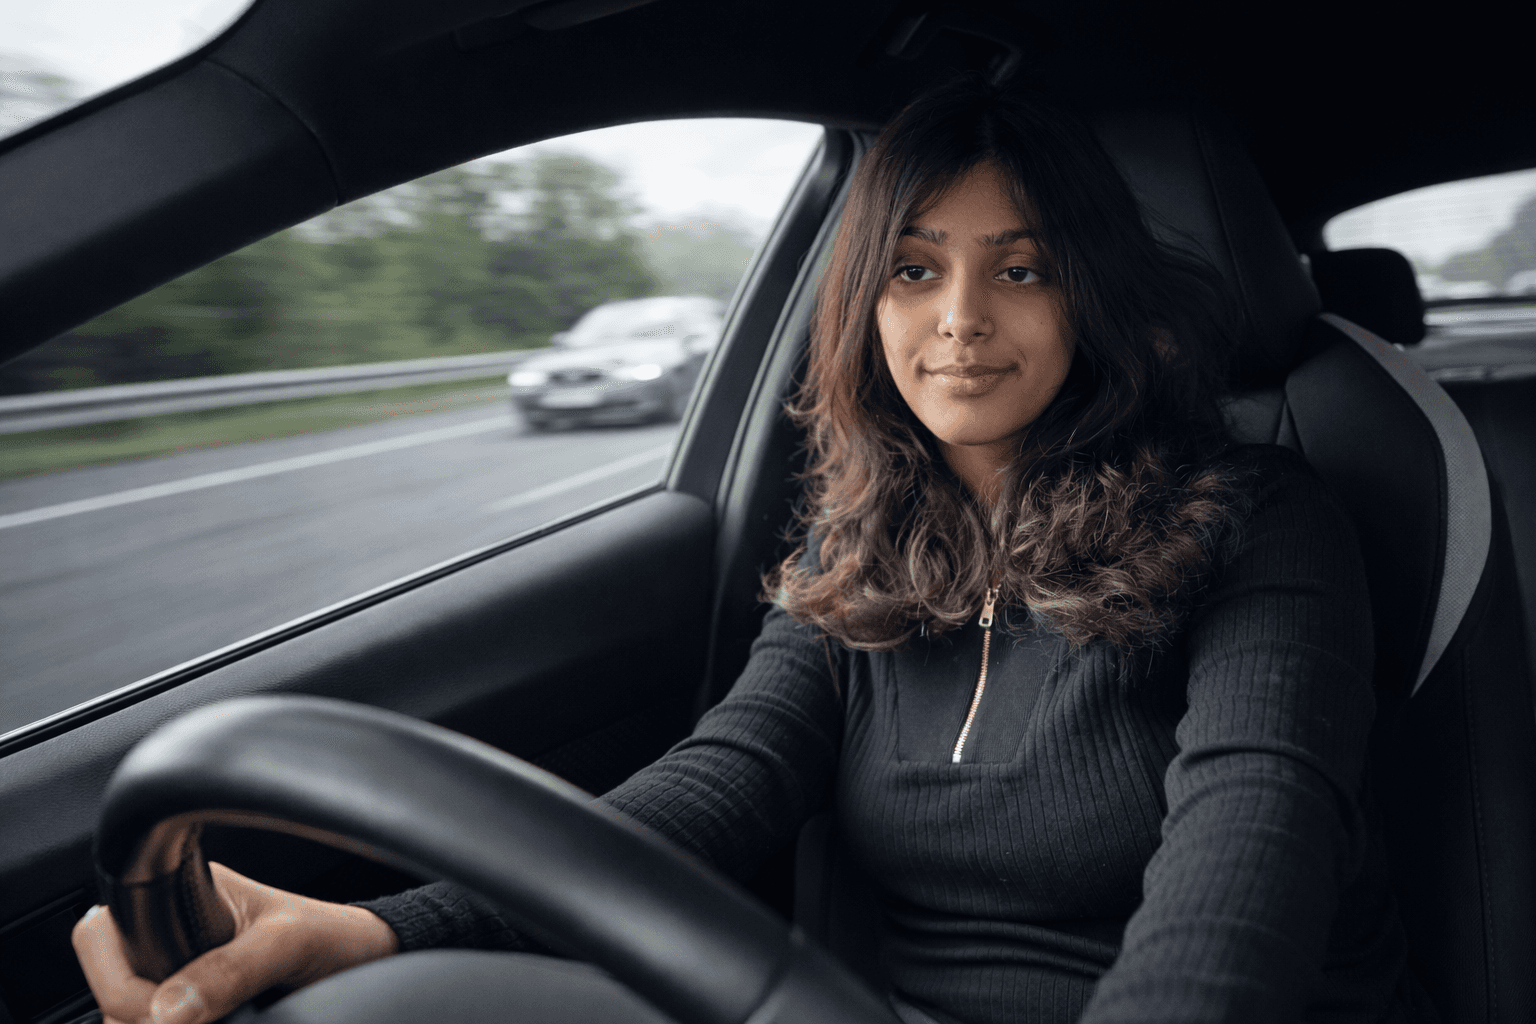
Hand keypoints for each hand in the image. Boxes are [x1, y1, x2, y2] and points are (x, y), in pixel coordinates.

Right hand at [71, 861, 399, 1023]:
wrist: (367, 960)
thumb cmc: (334, 936)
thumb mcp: (290, 945)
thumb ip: (234, 969)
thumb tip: (168, 1011)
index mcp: (185, 894)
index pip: (104, 931)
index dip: (121, 976)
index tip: (158, 1004)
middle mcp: (171, 932)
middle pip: (108, 984)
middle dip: (135, 1009)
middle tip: (191, 1018)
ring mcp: (178, 972)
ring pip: (123, 1013)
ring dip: (155, 1023)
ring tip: (219, 1018)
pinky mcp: (190, 1005)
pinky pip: (153, 1020)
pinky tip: (209, 1022)